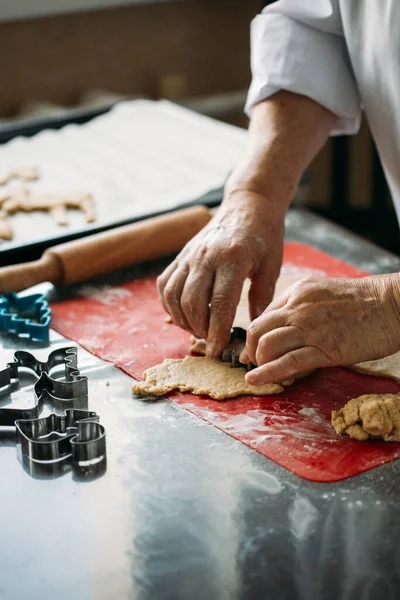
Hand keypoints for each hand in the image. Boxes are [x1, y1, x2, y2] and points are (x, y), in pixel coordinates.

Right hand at [157, 190, 284, 355]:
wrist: (248, 204)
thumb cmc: (265, 235)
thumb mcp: (272, 265)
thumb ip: (263, 297)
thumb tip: (255, 328)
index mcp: (233, 258)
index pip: (220, 302)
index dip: (217, 330)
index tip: (218, 349)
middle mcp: (206, 256)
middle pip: (192, 302)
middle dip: (200, 329)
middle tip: (211, 341)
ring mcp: (190, 255)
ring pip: (174, 295)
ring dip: (183, 319)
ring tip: (198, 330)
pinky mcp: (181, 255)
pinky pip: (165, 284)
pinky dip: (169, 305)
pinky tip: (183, 315)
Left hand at [241, 275, 399, 384]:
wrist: (393, 304)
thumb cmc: (365, 301)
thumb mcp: (325, 293)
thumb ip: (303, 307)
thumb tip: (286, 329)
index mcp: (299, 292)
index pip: (265, 314)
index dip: (255, 335)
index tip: (252, 348)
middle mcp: (298, 307)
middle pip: (257, 329)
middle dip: (250, 349)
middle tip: (253, 362)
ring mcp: (309, 328)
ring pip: (267, 345)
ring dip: (259, 362)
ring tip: (261, 372)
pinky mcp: (324, 349)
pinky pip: (287, 362)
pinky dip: (267, 373)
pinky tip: (254, 380)